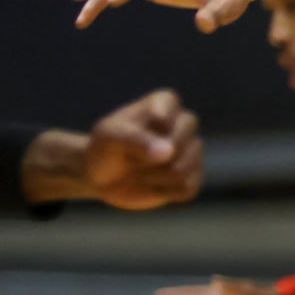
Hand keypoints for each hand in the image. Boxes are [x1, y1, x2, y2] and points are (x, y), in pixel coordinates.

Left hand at [81, 89, 205, 209]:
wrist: (102, 176)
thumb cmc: (105, 148)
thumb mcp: (110, 137)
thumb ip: (137, 139)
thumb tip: (169, 152)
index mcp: (166, 102)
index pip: (165, 119)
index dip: (142, 137)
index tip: (123, 136)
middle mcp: (184, 123)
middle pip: (184, 141)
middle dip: (153, 157)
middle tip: (132, 159)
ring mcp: (191, 151)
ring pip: (184, 168)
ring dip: (154, 177)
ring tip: (139, 174)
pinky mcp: (193, 176)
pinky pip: (187, 188)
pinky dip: (163, 192)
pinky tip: (151, 185)